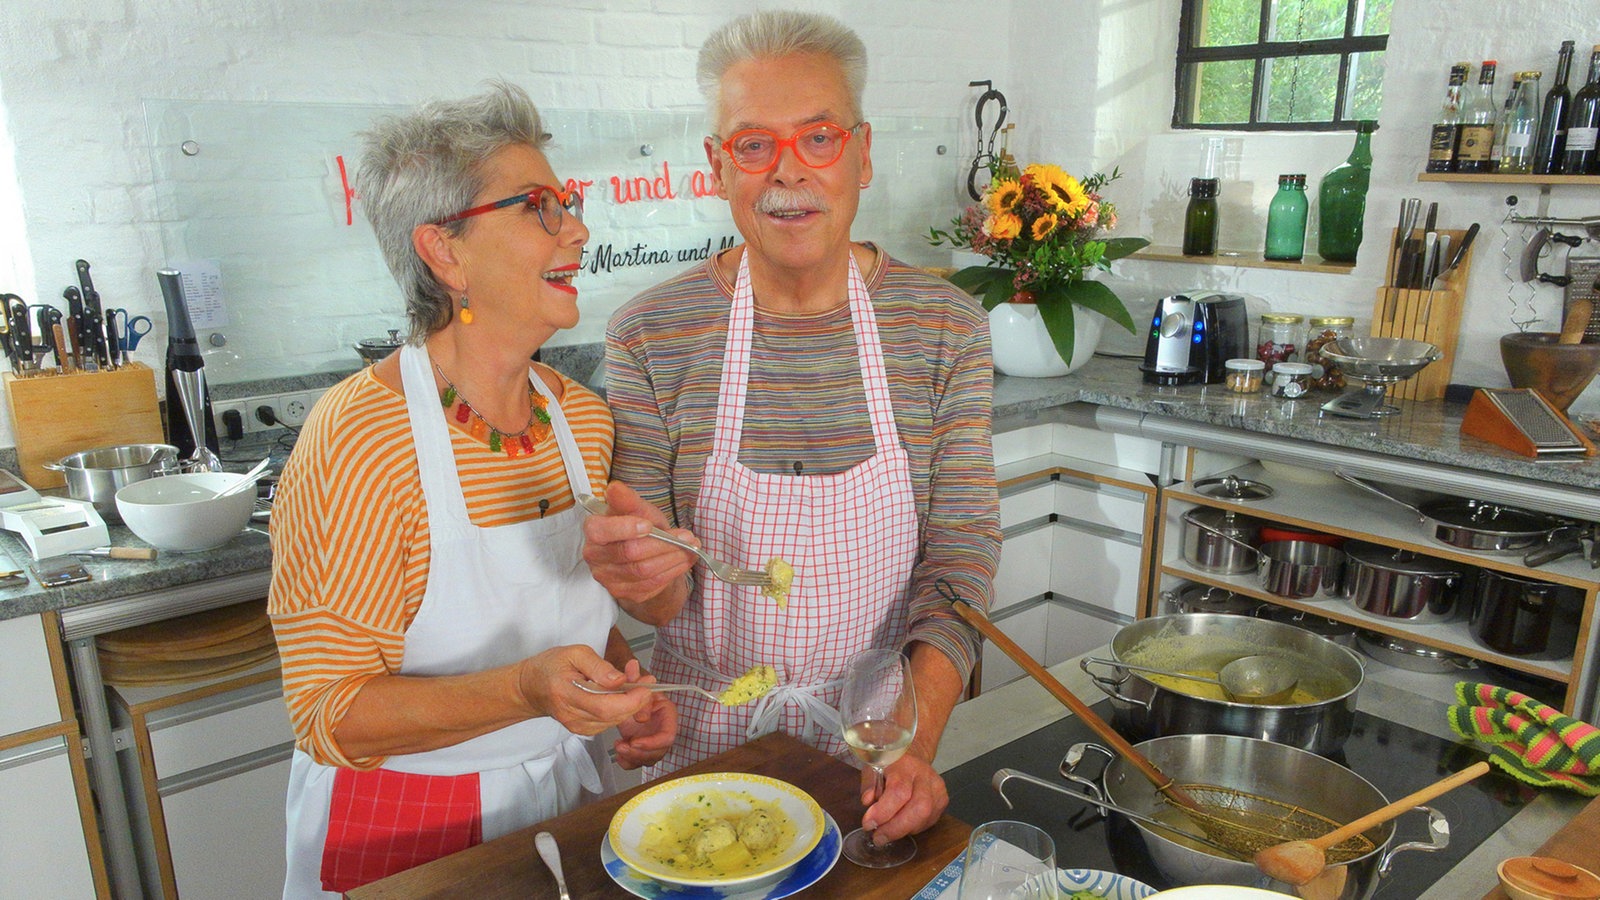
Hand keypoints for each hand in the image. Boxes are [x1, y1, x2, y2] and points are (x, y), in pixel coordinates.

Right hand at [516, 646, 651, 734]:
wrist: (530, 687)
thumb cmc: (551, 666)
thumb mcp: (574, 653)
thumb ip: (598, 666)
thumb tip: (620, 680)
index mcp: (566, 694)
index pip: (604, 706)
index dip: (630, 700)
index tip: (646, 686)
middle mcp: (571, 715)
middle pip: (612, 716)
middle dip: (636, 701)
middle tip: (646, 682)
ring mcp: (576, 726)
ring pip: (613, 721)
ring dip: (630, 705)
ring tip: (635, 685)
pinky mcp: (581, 730)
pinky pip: (608, 723)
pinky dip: (621, 710)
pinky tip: (623, 696)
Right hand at [582, 481, 696, 613]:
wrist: (645, 555)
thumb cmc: (639, 528)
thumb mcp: (638, 509)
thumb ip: (628, 500)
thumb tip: (615, 488)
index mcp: (594, 531)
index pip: (600, 531)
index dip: (624, 528)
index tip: (648, 525)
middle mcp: (595, 556)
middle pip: (629, 552)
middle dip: (663, 543)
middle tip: (687, 537)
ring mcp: (607, 578)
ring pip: (643, 570)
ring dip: (672, 558)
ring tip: (690, 548)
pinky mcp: (623, 593)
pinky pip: (650, 584)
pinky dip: (672, 571)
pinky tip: (684, 561)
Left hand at [615, 689, 676, 768]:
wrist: (627, 695)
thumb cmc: (636, 690)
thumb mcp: (636, 685)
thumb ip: (637, 687)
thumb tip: (638, 694)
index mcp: (667, 714)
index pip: (667, 736)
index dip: (652, 743)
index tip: (635, 742)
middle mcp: (662, 729)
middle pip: (659, 751)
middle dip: (640, 753)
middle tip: (623, 746)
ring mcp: (653, 740)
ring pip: (649, 758)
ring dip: (633, 757)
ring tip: (619, 747)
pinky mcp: (642, 747)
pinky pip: (638, 761)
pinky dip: (628, 762)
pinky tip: (620, 756)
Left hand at [859, 751, 947, 843]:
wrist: (913, 757)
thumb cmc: (890, 764)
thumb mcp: (872, 768)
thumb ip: (868, 784)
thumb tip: (867, 801)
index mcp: (905, 765)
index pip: (899, 791)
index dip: (884, 811)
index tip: (868, 824)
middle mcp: (925, 776)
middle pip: (919, 808)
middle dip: (896, 828)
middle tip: (878, 837)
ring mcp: (937, 789)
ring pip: (925, 818)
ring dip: (903, 830)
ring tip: (886, 831)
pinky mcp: (943, 800)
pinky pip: (929, 822)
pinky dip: (912, 828)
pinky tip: (901, 825)